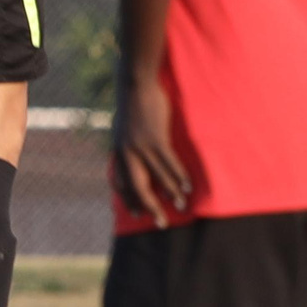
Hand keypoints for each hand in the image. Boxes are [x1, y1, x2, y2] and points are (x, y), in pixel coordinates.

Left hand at [112, 75, 191, 224]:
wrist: (135, 84)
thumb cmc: (133, 104)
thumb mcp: (125, 126)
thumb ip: (128, 142)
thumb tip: (135, 153)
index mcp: (118, 151)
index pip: (121, 183)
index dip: (129, 200)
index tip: (137, 214)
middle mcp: (126, 153)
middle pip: (137, 187)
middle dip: (148, 206)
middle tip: (159, 222)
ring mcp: (140, 147)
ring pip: (157, 178)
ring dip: (170, 194)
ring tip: (180, 206)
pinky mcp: (155, 139)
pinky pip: (169, 164)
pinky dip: (179, 177)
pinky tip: (188, 186)